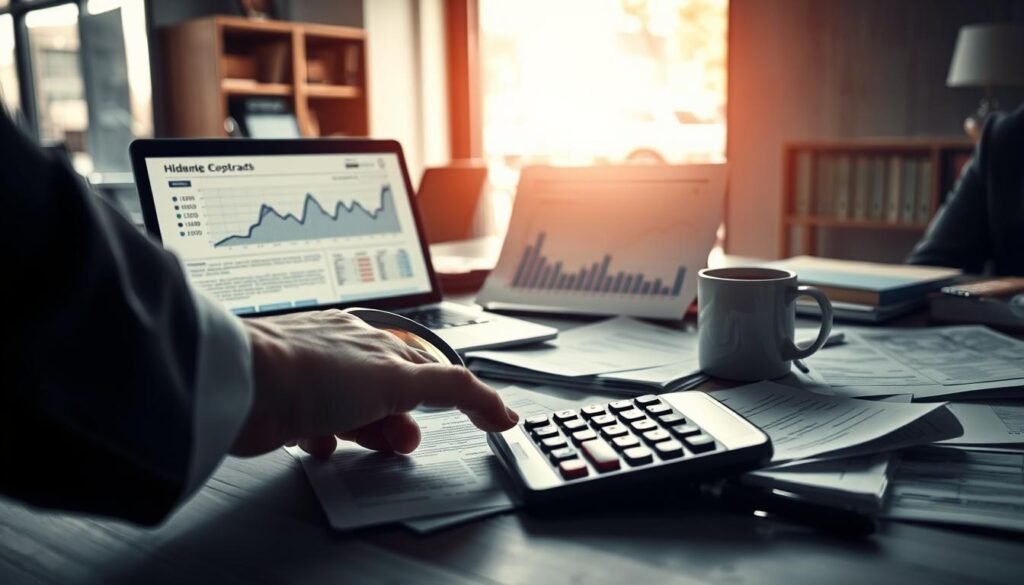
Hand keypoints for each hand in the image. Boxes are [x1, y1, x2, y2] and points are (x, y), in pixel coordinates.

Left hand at [230, 309, 518, 457]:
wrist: (244, 386)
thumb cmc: (314, 373)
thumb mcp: (400, 378)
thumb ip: (452, 390)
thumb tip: (498, 406)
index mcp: (380, 342)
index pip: (432, 369)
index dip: (459, 397)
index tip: (485, 420)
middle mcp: (351, 355)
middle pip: (395, 396)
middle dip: (403, 423)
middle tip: (401, 442)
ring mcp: (320, 379)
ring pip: (360, 414)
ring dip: (367, 433)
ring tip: (359, 443)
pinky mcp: (291, 404)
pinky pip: (320, 426)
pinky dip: (329, 439)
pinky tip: (323, 443)